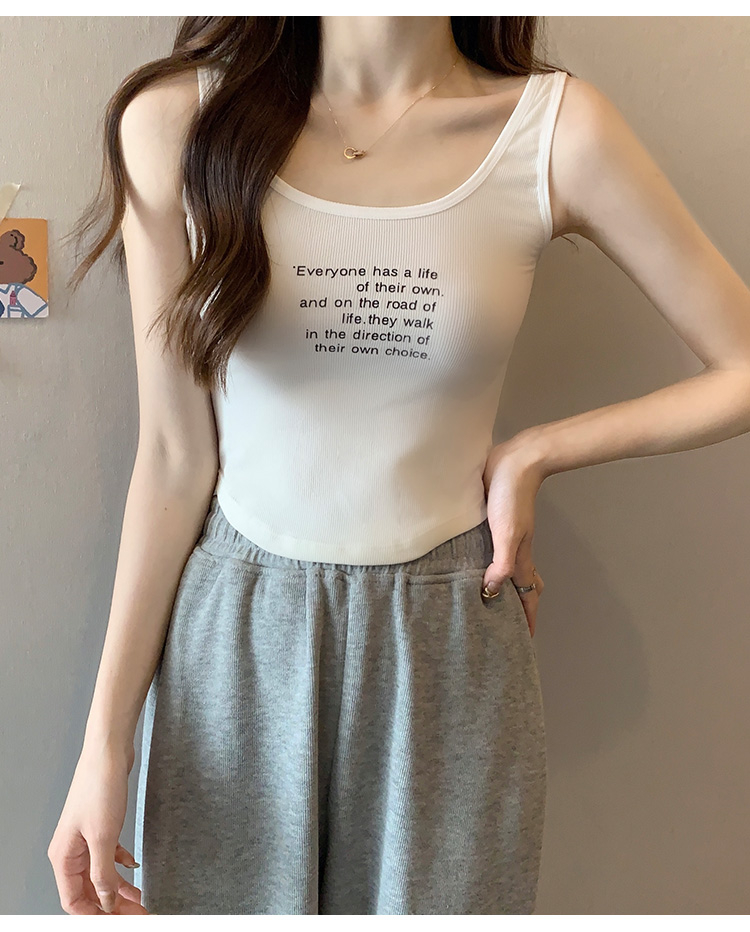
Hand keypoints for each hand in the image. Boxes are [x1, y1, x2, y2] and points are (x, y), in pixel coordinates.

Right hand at [47, 745, 148, 914]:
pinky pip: (108, 855)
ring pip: (100, 874)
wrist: (109, 752)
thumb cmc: (100, 786)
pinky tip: (133, 869)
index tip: (120, 922)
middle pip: (88, 891)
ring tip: (138, 899)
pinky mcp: (100, 826)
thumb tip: (106, 902)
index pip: (74, 901)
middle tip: (136, 913)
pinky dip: (120, 865)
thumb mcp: (103, 837)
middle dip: (111, 905)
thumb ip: (103, 874)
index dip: (96, 916)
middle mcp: (71, 850)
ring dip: (118, 888)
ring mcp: (85, 838)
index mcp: (64, 856)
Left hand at [481, 440, 545, 637]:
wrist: (515, 461)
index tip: (525, 642)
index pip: (527, 596)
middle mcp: (513, 550)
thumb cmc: (511, 496)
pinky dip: (486, 563)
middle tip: (505, 625)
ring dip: (500, 586)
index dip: (527, 619)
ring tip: (488, 601)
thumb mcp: (507, 532)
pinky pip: (491, 551)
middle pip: (520, 586)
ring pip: (505, 569)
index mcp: (519, 557)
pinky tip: (472, 563)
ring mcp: (503, 537)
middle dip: (516, 607)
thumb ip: (502, 562)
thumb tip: (492, 591)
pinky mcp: (491, 523)